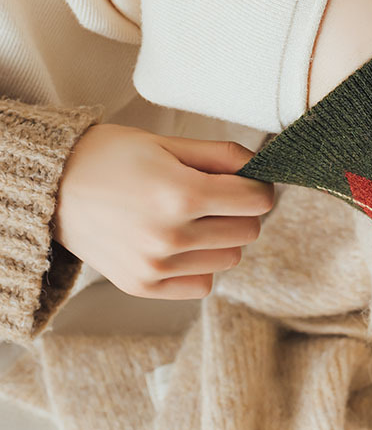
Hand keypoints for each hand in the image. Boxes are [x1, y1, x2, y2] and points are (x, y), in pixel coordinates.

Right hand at [52, 124, 273, 299]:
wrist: (52, 188)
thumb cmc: (111, 158)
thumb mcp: (168, 143)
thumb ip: (222, 155)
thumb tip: (261, 168)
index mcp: (181, 194)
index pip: (257, 201)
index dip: (259, 186)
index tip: (248, 181)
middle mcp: (171, 236)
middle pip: (249, 231)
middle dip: (242, 211)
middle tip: (217, 197)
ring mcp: (156, 267)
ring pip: (231, 259)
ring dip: (222, 238)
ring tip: (192, 218)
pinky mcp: (143, 286)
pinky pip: (203, 285)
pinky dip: (200, 265)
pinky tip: (180, 243)